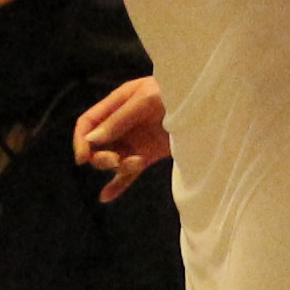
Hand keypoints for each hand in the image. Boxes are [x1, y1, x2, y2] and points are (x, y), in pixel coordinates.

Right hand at [78, 78, 169, 199]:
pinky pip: (128, 174)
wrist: (207, 105)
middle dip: (101, 157)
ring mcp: (135, 141)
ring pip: (113, 161)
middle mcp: (122, 124)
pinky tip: (106, 197)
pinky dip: (118, 185)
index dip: (81, 140)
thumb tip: (92, 140)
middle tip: (116, 160)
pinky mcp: (148, 156)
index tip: (83, 158)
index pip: (88, 123)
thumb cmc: (175, 93)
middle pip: (97, 146)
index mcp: (117, 104)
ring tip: (137, 164)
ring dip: (118, 168)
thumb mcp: (145, 100)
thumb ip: (119, 119)